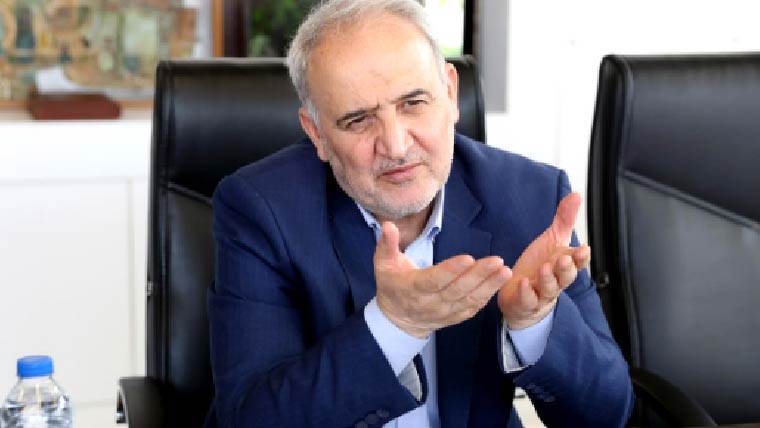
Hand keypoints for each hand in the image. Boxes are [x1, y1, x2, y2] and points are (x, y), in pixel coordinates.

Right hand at [374, 221, 512, 337]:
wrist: (398, 320)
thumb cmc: (392, 286)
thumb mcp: (383, 264)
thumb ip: (387, 244)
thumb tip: (389, 225)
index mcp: (413, 289)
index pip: (434, 280)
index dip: (451, 270)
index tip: (468, 258)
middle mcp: (430, 303)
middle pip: (457, 289)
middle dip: (478, 275)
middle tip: (497, 261)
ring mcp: (445, 312)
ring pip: (469, 299)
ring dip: (489, 285)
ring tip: (505, 270)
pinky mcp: (455, 317)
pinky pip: (473, 307)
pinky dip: (487, 295)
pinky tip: (499, 281)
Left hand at [497, 192, 590, 329]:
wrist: (521, 296)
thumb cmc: (539, 267)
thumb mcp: (551, 240)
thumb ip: (564, 219)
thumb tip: (576, 195)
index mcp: (563, 265)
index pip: (577, 262)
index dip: (581, 258)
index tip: (584, 249)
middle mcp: (555, 281)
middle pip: (565, 277)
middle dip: (566, 269)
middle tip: (563, 259)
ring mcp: (540, 293)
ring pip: (549, 289)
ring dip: (547, 280)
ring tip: (544, 268)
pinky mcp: (524, 302)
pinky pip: (527, 300)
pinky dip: (526, 293)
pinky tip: (523, 283)